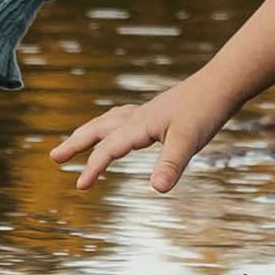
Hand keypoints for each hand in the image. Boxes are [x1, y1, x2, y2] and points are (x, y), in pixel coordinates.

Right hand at [51, 82, 228, 195]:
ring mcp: (147, 112)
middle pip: (98, 129)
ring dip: (90, 132)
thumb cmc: (205, 111)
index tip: (78, 186)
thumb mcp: (189, 141)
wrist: (221, 84)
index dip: (93, 167)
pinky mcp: (157, 112)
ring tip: (77, 141)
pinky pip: (124, 119)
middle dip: (76, 143)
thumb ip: (171, 165)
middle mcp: (138, 117)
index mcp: (139, 124)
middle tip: (54, 158)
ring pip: (109, 121)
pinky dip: (112, 126)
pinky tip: (120, 132)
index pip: (108, 148)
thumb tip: (156, 190)